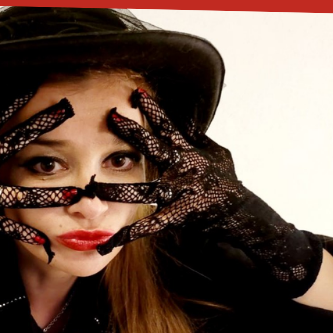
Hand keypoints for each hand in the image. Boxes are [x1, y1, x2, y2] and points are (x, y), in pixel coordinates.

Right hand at [0, 92, 80, 259]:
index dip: (11, 99)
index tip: (32, 83)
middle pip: (15, 141)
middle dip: (41, 125)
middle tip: (65, 111)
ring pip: (21, 192)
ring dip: (49, 193)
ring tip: (76, 192)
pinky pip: (4, 226)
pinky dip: (23, 233)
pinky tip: (44, 239)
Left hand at [92, 88, 323, 297]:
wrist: (240, 213)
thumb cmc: (225, 181)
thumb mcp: (217, 153)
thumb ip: (197, 137)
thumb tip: (186, 117)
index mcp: (189, 153)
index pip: (168, 127)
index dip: (154, 109)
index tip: (137, 93)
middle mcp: (182, 170)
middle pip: (154, 148)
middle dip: (133, 133)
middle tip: (112, 118)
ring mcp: (179, 193)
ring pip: (144, 190)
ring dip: (117, 189)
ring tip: (92, 186)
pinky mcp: (178, 215)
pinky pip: (151, 225)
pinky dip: (129, 234)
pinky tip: (110, 239)